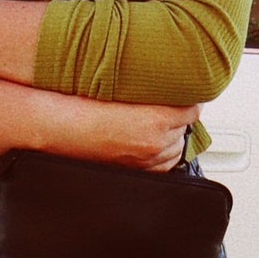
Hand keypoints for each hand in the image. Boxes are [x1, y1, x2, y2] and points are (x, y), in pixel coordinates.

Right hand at [65, 100, 197, 172]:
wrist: (66, 127)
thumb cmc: (88, 106)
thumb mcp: (126, 88)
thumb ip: (153, 91)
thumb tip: (170, 88)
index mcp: (156, 120)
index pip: (192, 110)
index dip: (189, 100)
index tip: (186, 94)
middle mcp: (155, 143)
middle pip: (186, 129)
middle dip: (180, 118)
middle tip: (170, 106)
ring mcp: (147, 160)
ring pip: (178, 149)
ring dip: (173, 136)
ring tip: (162, 123)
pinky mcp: (138, 170)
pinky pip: (165, 164)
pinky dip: (163, 153)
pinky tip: (154, 140)